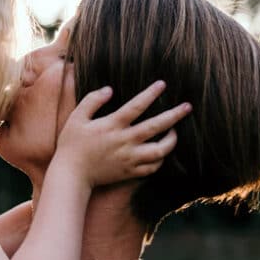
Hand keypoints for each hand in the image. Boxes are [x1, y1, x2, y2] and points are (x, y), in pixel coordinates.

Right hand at [56, 81, 191, 186]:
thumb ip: (92, 100)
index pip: (136, 106)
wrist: (71, 175)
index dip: (151, 93)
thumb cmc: (71, 144)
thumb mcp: (77, 118)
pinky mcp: (129, 172)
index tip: (163, 84)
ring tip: (174, 132)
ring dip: (171, 141)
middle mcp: (125, 141)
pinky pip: (152, 167)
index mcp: (112, 125)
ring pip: (160, 151)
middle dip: (174, 115)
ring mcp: (129, 158)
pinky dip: (160, 159)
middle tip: (188, 107)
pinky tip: (161, 152)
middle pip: (156, 127)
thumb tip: (109, 89)